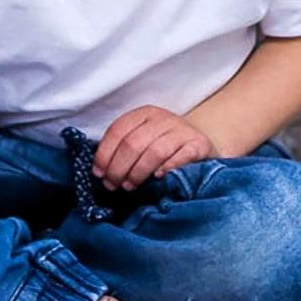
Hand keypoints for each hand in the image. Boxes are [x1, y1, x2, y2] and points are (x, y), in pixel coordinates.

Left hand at [92, 106, 216, 190]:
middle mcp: (163, 118)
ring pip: (154, 152)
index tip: (99, 174)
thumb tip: (100, 172)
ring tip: (130, 186)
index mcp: (144, 114)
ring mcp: (183, 130)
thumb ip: (123, 150)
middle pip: (133, 143)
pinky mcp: (199, 144)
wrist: (201, 148)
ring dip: (138, 172)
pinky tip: (158, 178)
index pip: (118, 130)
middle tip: (113, 185)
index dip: (105, 154)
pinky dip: (167, 169)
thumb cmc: (165, 150)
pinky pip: (180, 158)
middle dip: (118, 168)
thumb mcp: (143, 142)